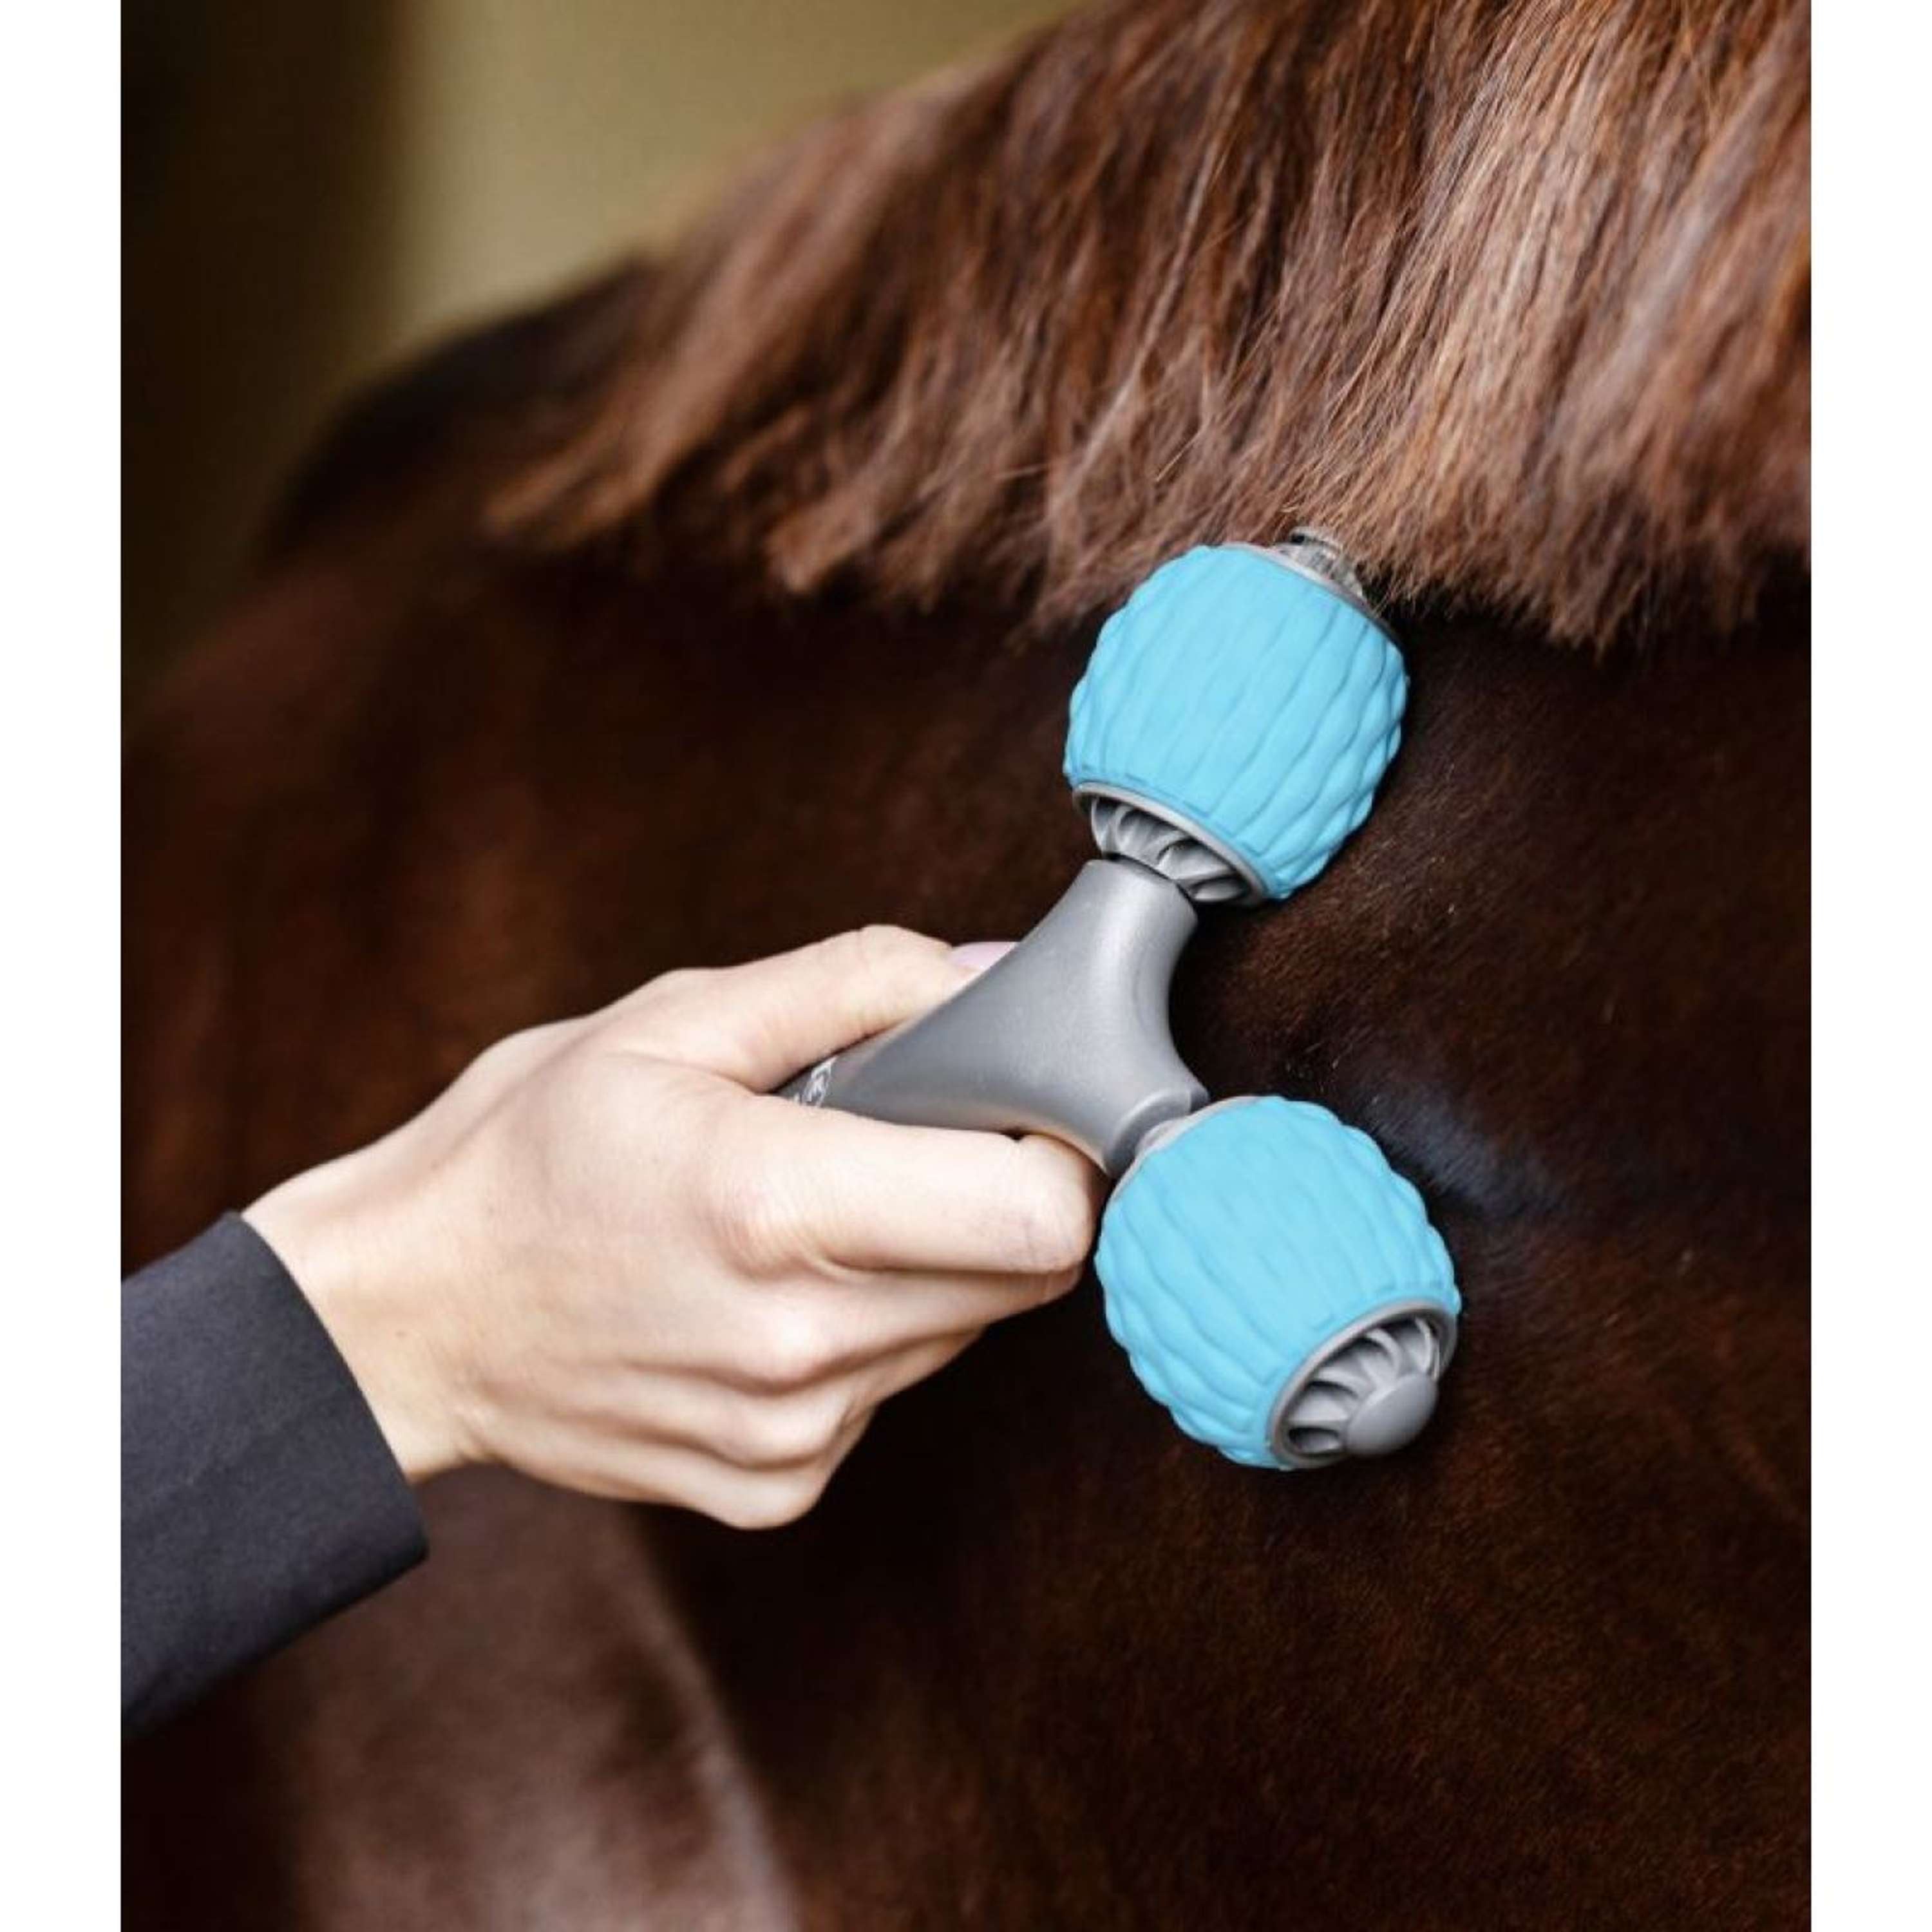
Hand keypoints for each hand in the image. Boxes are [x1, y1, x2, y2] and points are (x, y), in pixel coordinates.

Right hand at [245, 928, 1102, 1526]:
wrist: (403, 1318)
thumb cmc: (525, 1152)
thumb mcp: (673, 1020)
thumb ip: (855, 983)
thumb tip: (994, 975)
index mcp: (777, 1206)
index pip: (1043, 1212)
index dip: (1058, 1148)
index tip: (1014, 1105)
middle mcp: (798, 1344)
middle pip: (1027, 1273)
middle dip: (995, 1193)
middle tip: (898, 1142)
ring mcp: (789, 1434)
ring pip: (963, 1330)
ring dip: (927, 1262)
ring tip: (809, 1215)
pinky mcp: (776, 1487)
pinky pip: (889, 1393)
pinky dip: (863, 1335)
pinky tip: (766, 1294)